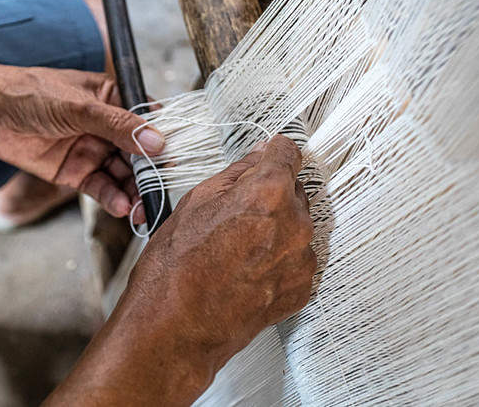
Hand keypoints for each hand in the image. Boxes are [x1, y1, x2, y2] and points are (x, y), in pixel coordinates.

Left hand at [0, 64, 164, 220]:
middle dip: (150, 173)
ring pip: (122, 175)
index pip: (148, 121)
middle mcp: (107, 127)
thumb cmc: (31, 93)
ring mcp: (92, 150)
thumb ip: (119, 126)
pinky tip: (122, 207)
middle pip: (139, 154)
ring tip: (143, 207)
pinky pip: (100, 188)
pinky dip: (112, 198)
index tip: (175, 159)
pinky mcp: (75, 172)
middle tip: (160, 191)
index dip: (163, 140)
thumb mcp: (79, 107)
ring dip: (134, 191)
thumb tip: (156, 143)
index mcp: (113, 99)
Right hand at [45, 135, 315, 405]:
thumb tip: (260, 156)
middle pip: (294, 192)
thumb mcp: (196, 201)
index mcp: (268, 194)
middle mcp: (295, 226)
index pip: (289, 153)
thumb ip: (237, 173)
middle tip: (237, 212)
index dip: (275, 151)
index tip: (270, 154)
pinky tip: (246, 268)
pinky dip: (278, 259)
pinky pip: (296, 260)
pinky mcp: (301, 289)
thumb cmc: (177, 267)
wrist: (176, 327)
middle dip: (271, 195)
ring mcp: (302, 261)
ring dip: (276, 229)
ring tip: (237, 247)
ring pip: (296, 227)